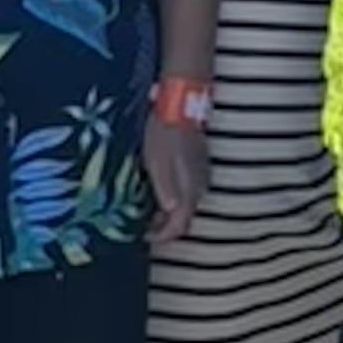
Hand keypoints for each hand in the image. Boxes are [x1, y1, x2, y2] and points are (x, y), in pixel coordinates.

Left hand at [144, 112, 212, 247]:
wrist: (180, 106)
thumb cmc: (164, 135)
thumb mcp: (158, 164)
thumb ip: (165, 189)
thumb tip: (170, 211)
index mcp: (189, 190)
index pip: (180, 226)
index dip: (162, 237)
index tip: (143, 237)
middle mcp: (200, 187)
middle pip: (184, 218)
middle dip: (163, 225)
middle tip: (141, 224)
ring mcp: (201, 175)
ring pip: (186, 204)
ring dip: (167, 211)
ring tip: (145, 208)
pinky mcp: (198, 165)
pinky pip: (186, 190)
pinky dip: (172, 196)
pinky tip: (157, 189)